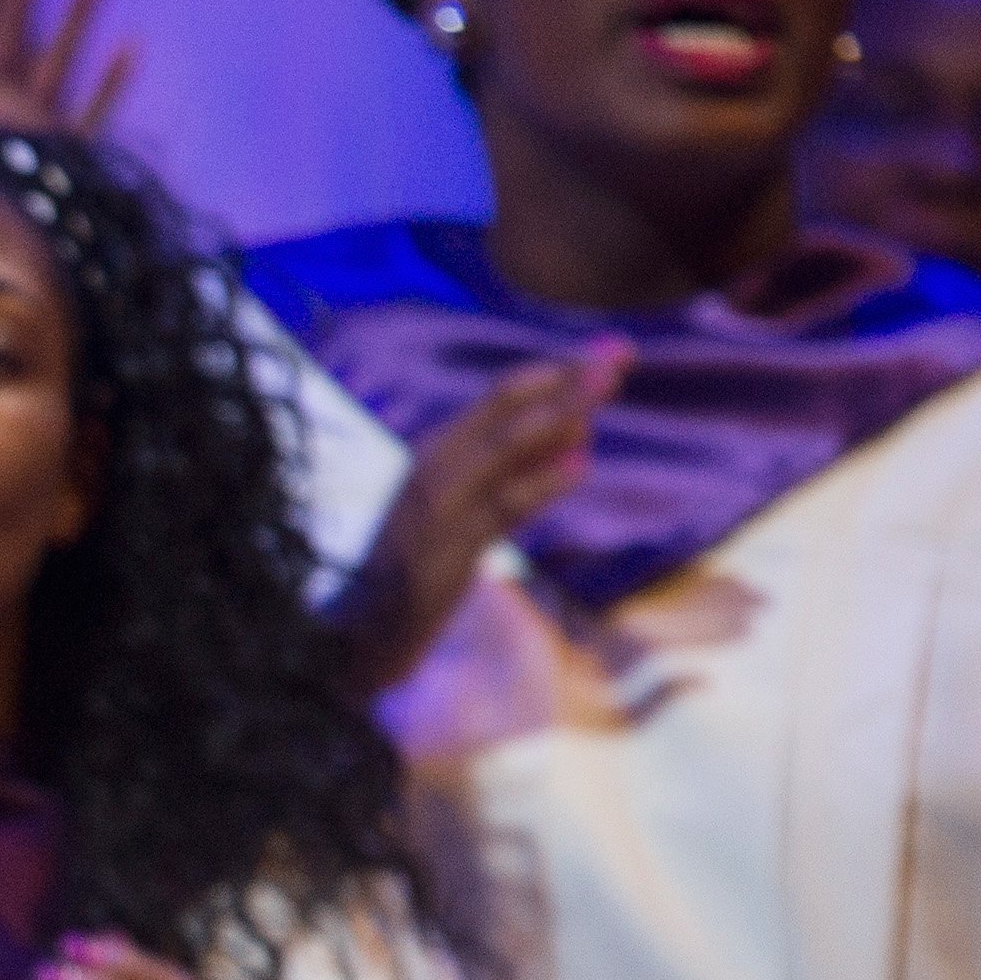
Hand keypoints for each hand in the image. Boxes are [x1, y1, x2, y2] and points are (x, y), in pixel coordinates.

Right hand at [324, 341, 620, 697]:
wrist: (361, 630)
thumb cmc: (417, 565)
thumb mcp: (471, 509)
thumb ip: (519, 474)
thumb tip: (582, 436)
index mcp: (438, 450)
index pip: (504, 396)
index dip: (559, 370)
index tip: (612, 349)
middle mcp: (434, 467)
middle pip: (505, 411)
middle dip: (565, 381)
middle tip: (619, 356)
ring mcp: (438, 507)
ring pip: (503, 449)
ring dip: (556, 414)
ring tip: (604, 387)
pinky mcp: (445, 550)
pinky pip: (498, 510)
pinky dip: (539, 484)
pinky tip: (579, 464)